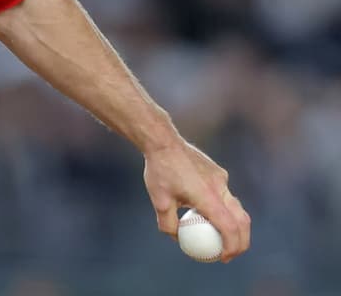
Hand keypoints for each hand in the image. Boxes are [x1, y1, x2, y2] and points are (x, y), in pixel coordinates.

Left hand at [143, 140, 250, 261]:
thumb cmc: (159, 171)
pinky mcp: (218, 172)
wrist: (162, 141)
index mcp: (208, 197)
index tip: (224, 258)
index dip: (231, 246)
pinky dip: (223, 208)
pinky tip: (205, 211)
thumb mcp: (159, 201)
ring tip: (221, 237)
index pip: (229, 228)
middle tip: (229, 254)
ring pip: (236, 207)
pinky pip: (225, 194)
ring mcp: (221, 179)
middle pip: (241, 220)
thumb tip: (176, 238)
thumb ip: (168, 223)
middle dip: (241, 241)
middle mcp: (220, 188)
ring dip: (234, 225)